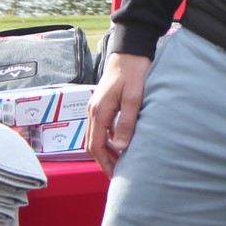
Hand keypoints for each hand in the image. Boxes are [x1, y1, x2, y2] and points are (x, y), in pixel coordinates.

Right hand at [87, 52, 150, 177]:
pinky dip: (106, 139)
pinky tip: (119, 143)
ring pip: (94, 135)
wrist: (130, 51)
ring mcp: (96, 106)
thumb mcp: (134, 98)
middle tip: (117, 174)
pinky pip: (100, 127)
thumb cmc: (134, 72)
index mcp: (99, 111)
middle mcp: (93, 110)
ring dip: (104, 150)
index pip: (96, 145)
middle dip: (103, 160)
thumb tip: (119, 148)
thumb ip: (126, 123)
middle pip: (91, 143)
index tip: (115, 175)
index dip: (104, 163)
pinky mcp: (102, 102)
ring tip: (119, 162)